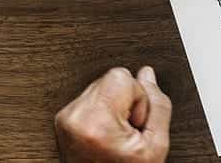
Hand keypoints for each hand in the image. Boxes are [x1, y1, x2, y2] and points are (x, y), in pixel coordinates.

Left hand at [55, 66, 171, 162]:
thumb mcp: (155, 147)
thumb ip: (157, 106)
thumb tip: (147, 74)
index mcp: (96, 123)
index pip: (122, 76)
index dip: (138, 99)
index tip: (134, 124)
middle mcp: (75, 117)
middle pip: (110, 79)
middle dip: (125, 102)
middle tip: (126, 132)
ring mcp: (66, 118)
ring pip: (100, 86)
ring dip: (112, 107)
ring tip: (114, 134)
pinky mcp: (63, 120)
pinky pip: (89, 98)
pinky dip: (100, 113)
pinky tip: (104, 134)